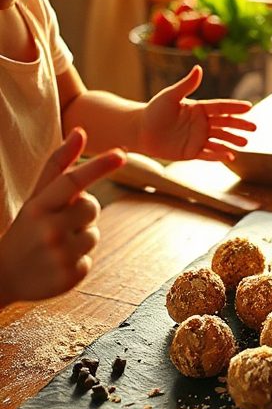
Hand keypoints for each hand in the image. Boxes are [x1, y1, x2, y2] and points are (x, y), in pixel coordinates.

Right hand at [0, 128, 125, 303]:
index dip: (99, 166)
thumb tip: (81, 131)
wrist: (3, 275)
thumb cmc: (26, 228)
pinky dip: (78, 259)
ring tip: (56, 244)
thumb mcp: (36, 197)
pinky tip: (58, 262)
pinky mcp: (70, 277)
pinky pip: (89, 259)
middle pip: (92, 207)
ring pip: (94, 234)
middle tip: (59, 222)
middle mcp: (49, 229)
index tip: (122, 154)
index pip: (73, 181)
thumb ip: (59, 164)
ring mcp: (60, 255)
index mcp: (38, 206)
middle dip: (82, 211)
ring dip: (81, 236)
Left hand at [136, 65, 256, 160]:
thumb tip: (199, 68)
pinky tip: (229, 156)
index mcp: (199, 108)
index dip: (235, 108)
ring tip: (245, 143)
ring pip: (220, 140)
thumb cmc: (154, 111)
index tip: (248, 107)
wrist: (140, 131)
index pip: (220, 107)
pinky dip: (219, 155)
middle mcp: (202, 123)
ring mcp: (198, 138)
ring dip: (232, 141)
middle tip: (254, 128)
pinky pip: (208, 154)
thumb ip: (186, 85)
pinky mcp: (192, 152)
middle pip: (225, 124)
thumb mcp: (170, 96)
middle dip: (239, 125)